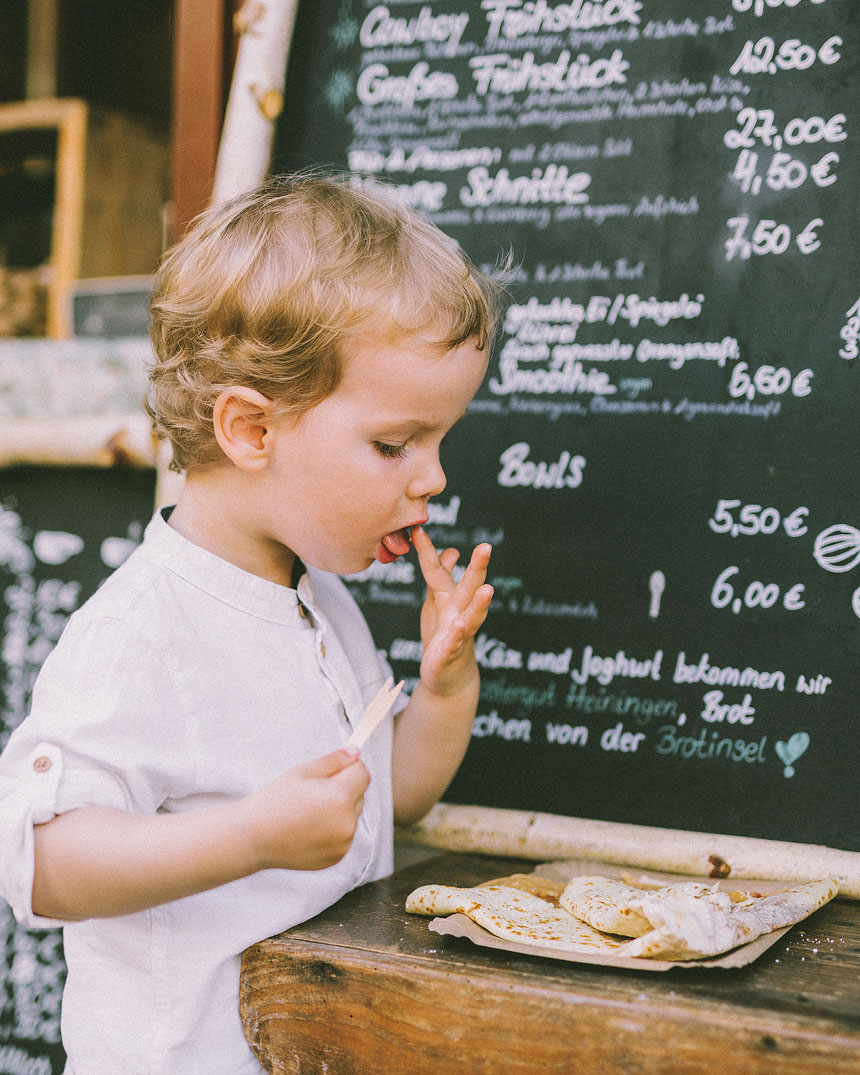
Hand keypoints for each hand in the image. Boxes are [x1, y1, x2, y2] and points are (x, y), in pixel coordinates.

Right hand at [240, 748, 369, 871]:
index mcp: (339, 797)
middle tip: (313, 793)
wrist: (252, 837)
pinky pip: (344, 835)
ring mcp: (343, 843)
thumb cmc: (274, 800)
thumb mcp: (302, 772)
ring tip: (309, 812)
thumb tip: (356, 752)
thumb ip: (334, 760)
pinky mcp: (337, 857)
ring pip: (352, 816)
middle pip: (360, 795)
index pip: (363, 773)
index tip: (332, 771)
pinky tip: (309, 829)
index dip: (349, 768)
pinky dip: (334, 830)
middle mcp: (346, 823)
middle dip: (344, 789)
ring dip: (340, 810)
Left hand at [412, 526, 492, 694]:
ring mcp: (458, 634)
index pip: (437, 570)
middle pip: (468, 587)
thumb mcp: (438, 603)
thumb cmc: (443, 635)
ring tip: (488, 590)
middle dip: (477, 568)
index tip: (417, 529)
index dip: (427, 551)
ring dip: (479, 604)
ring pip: (471, 616)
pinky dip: (457, 637)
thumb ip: (441, 577)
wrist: (448, 676)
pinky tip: (460, 628)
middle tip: (486, 548)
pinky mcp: (451, 654)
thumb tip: (451, 550)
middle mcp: (458, 612)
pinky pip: (454, 645)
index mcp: (448, 598)